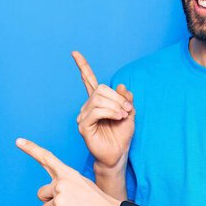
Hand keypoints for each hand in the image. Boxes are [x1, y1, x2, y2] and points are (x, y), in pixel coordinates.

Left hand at [16, 138, 119, 205]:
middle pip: (41, 194)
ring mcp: (59, 200)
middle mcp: (61, 184)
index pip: (47, 158)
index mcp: (68, 174)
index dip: (31, 149)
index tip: (18, 141)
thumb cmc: (97, 203)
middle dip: (51, 202)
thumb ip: (65, 184)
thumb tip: (50, 195)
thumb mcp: (82, 185)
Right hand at [72, 51, 134, 169]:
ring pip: (98, 100)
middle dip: (117, 98)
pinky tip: (117, 118)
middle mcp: (88, 106)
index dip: (82, 66)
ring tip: (123, 116)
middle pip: (101, 89)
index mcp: (98, 101)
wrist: (119, 153)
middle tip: (127, 110)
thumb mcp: (129, 112)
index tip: (75, 53)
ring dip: (115, 107)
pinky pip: (95, 111)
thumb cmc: (122, 134)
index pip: (88, 80)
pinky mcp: (83, 126)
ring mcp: (84, 115)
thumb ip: (126, 98)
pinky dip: (109, 112)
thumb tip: (121, 86)